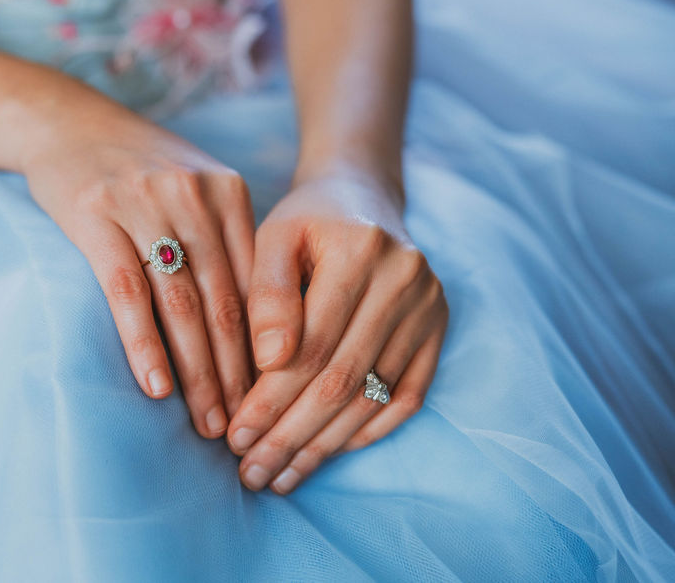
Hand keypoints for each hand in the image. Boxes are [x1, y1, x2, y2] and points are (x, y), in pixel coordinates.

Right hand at [23, 109, 255, 437]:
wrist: (67, 121)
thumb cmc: (140, 169)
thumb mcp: (197, 190)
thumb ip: (229, 244)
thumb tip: (260, 326)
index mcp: (229, 194)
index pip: (258, 286)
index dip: (268, 348)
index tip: (272, 397)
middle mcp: (194, 197)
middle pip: (225, 302)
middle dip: (237, 373)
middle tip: (243, 426)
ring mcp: (145, 203)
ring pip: (182, 305)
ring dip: (198, 372)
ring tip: (208, 422)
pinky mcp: (95, 215)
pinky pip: (126, 292)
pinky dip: (143, 344)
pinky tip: (156, 387)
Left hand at [225, 165, 447, 491]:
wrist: (362, 198)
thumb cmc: (306, 222)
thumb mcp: (273, 238)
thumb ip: (265, 296)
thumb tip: (270, 364)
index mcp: (358, 250)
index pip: (308, 347)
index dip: (269, 399)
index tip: (235, 436)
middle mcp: (404, 279)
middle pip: (341, 380)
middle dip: (290, 435)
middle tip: (252, 472)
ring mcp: (429, 306)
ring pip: (372, 396)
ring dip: (323, 446)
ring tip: (281, 476)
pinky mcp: (439, 328)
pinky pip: (407, 397)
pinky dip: (366, 432)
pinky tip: (327, 454)